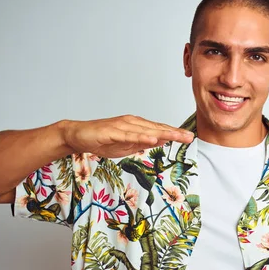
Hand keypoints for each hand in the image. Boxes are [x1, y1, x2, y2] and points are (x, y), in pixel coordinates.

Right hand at [62, 115, 193, 157]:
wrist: (78, 135)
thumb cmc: (102, 140)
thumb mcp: (126, 146)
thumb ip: (141, 143)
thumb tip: (158, 142)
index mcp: (137, 127)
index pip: (159, 130)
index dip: (174, 134)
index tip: (189, 138)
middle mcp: (132, 123)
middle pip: (157, 128)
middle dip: (174, 133)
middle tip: (189, 137)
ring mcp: (122, 126)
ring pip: (146, 130)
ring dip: (163, 133)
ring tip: (177, 136)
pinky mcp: (112, 132)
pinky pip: (129, 135)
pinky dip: (142, 137)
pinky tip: (153, 139)